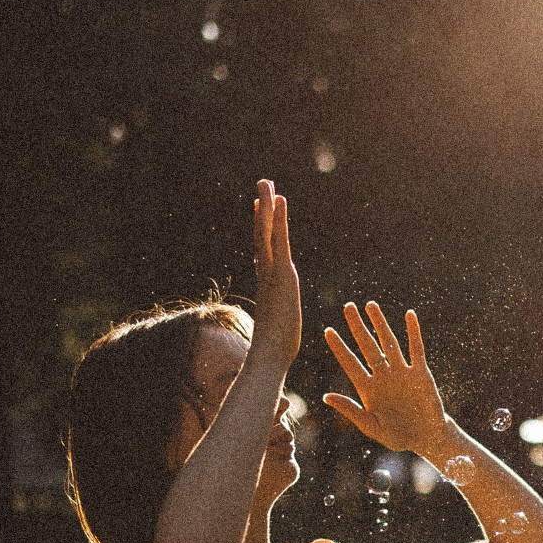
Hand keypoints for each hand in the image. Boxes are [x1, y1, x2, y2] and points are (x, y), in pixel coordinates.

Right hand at [247, 179, 300, 362]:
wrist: (269, 358)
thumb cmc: (275, 350)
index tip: (260, 208)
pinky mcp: (281, 278)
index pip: (264, 250)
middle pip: (262, 235)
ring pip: (268, 235)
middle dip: (263, 209)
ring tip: (268, 185)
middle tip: (263, 184)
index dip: (262, 227)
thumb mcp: (280, 328)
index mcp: (268, 284)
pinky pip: (278, 242)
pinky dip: (277, 221)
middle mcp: (267, 275)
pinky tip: (279, 204)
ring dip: (268, 209)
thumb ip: (278, 318)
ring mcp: (272, 275)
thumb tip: (276, 326)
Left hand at [321, 301, 450, 453]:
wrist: (426, 438)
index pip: (350, 363)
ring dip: (380, 324)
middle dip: (357, 326)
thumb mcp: (371, 427)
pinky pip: (415, 349)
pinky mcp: (420, 373)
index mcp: (368, 389)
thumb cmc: (397, 436)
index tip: (328, 331)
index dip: (339, 347)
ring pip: (389, 342)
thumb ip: (351, 410)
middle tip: (347, 307)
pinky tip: (409, 315)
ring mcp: (401, 372)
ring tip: (370, 305)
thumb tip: (326, 396)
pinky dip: (413, 332)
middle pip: (367, 346)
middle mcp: (382, 376)